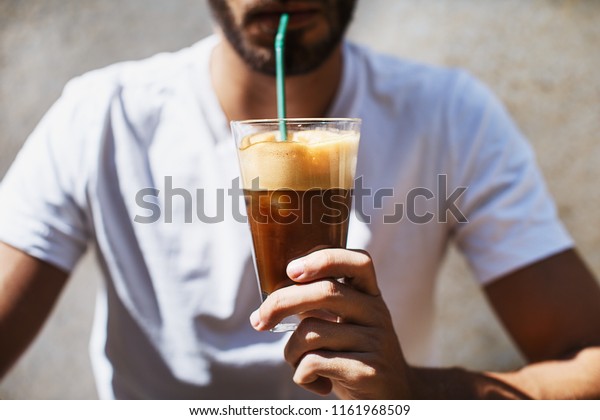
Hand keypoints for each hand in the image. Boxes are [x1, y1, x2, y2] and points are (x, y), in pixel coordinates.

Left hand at [250, 249, 413, 398]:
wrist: (394, 398)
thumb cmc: (355, 357)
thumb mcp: (345, 325)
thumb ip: (319, 306)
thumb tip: (271, 299)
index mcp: (369, 295)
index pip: (358, 261)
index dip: (324, 259)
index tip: (291, 270)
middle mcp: (377, 313)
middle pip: (325, 292)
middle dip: (281, 302)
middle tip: (259, 320)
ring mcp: (375, 342)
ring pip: (312, 332)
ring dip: (291, 352)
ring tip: (299, 364)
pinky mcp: (367, 371)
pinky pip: (314, 363)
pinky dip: (301, 375)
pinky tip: (316, 383)